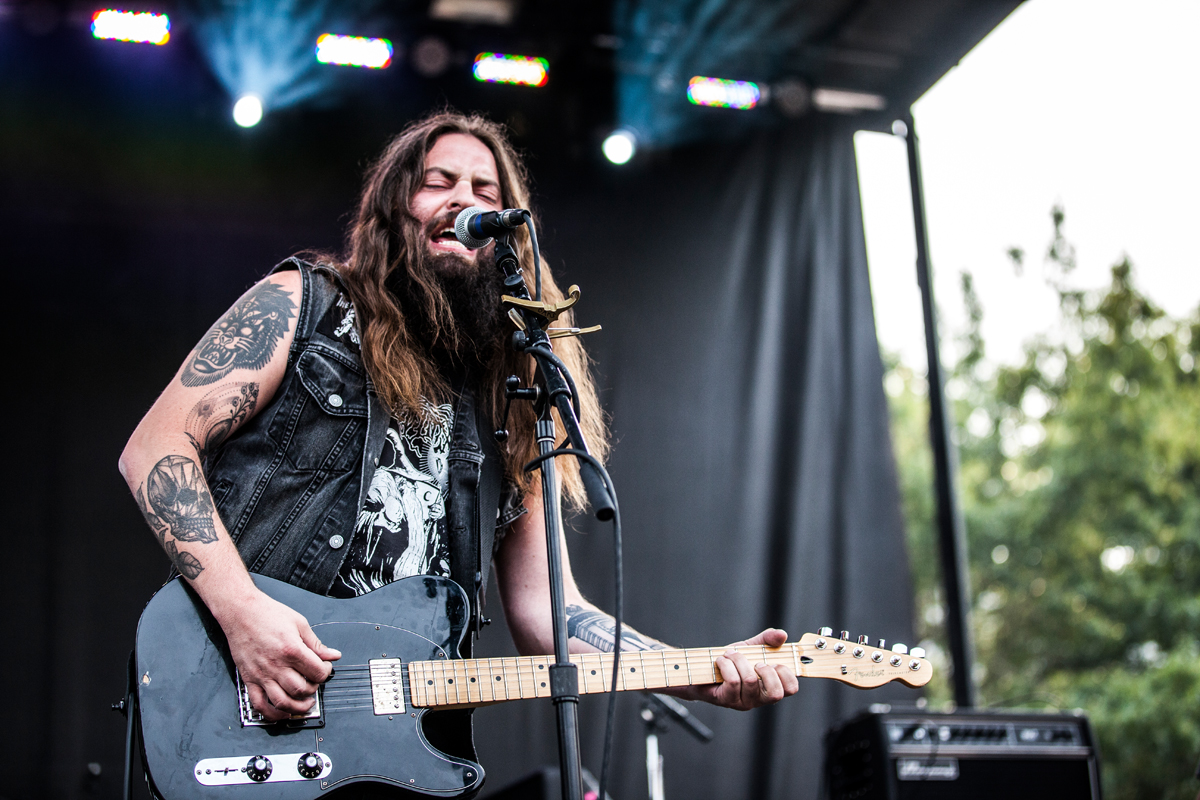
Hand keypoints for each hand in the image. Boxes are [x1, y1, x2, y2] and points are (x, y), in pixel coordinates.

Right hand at [216, 589, 340, 720]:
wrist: (241, 611)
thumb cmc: (267, 614)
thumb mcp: (299, 623)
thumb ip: (316, 643)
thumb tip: (333, 655)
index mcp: (291, 649)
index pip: (317, 672)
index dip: (326, 672)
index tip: (325, 668)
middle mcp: (276, 665)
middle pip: (301, 689)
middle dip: (313, 689)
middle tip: (314, 682)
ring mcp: (261, 674)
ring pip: (282, 702)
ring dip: (297, 707)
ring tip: (305, 703)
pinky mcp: (249, 679)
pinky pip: (259, 704)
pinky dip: (272, 714)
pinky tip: (282, 713)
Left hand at [680, 628, 798, 710]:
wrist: (702, 668)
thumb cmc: (731, 661)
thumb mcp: (751, 647)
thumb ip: (767, 640)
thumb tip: (781, 634)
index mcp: (770, 686)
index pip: (791, 689)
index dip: (787, 674)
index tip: (774, 661)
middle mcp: (759, 698)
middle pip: (775, 693)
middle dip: (766, 671)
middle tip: (755, 661)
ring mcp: (743, 701)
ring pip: (750, 681)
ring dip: (739, 661)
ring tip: (731, 654)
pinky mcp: (727, 700)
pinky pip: (733, 681)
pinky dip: (726, 664)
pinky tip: (721, 660)